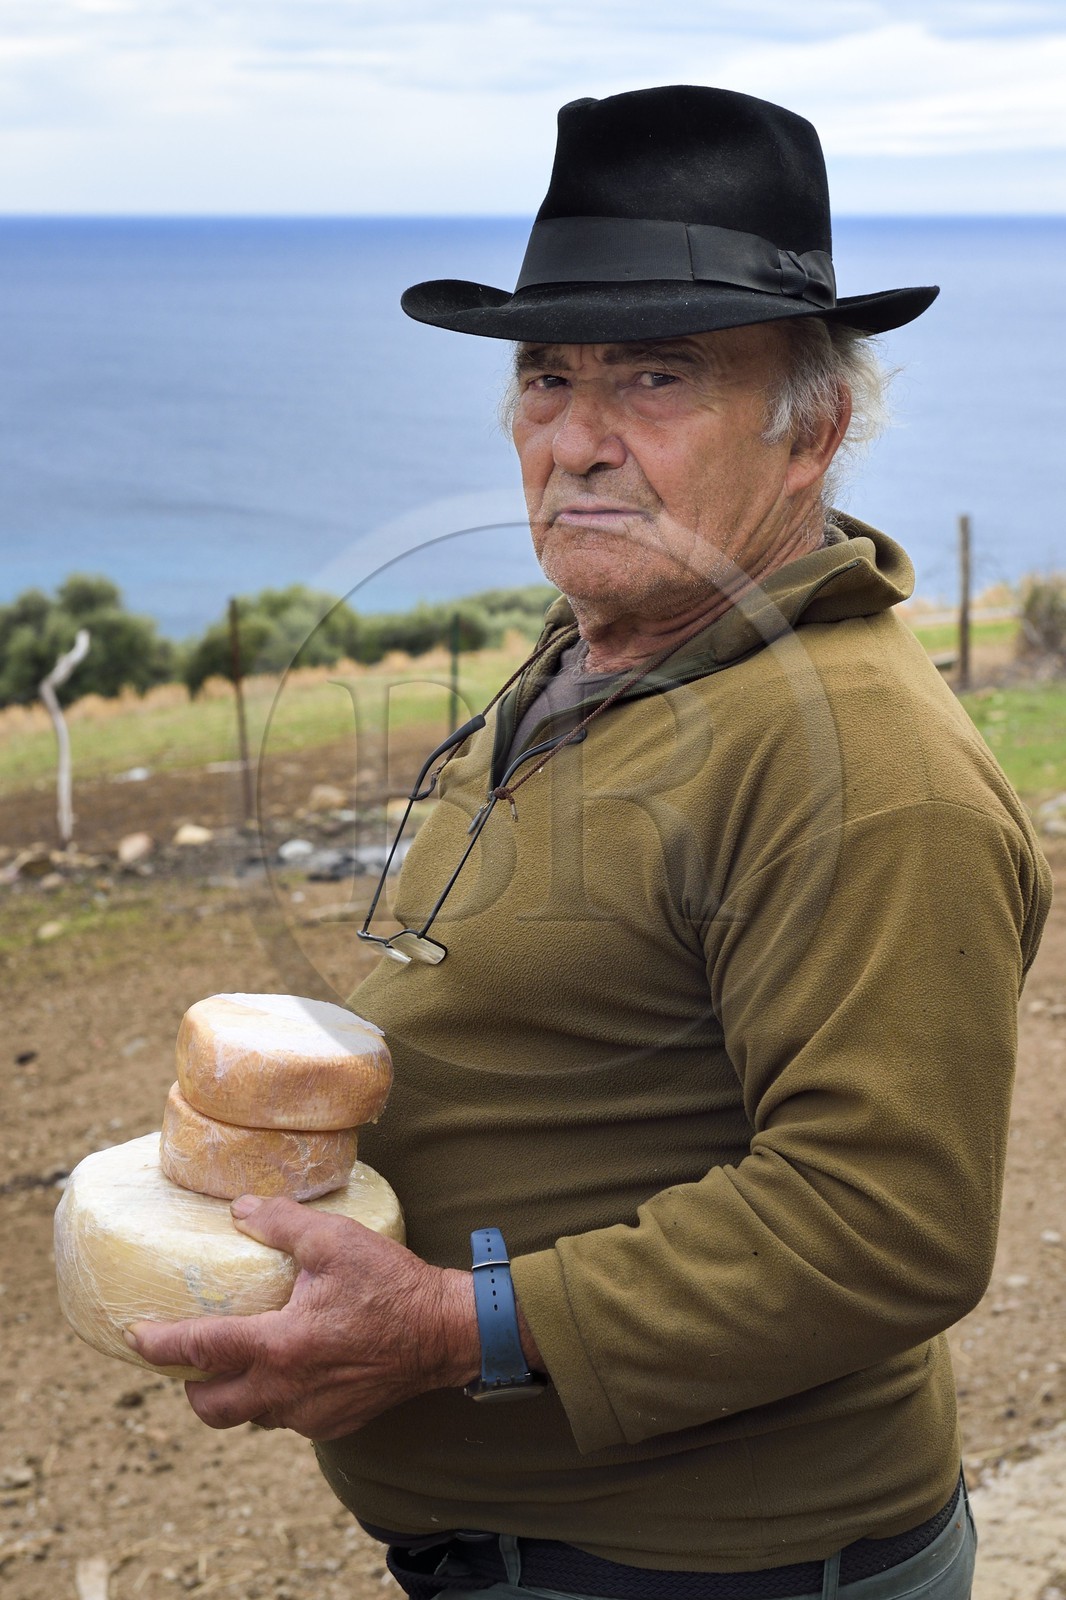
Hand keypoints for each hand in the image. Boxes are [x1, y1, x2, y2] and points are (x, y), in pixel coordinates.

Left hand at [126, 1194, 479, 1440]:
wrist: (444, 1333)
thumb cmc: (391, 1284)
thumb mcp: (334, 1240)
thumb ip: (281, 1224)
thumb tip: (240, 1211)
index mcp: (280, 1346)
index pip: (200, 1349)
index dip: (160, 1343)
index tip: (135, 1335)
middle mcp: (287, 1390)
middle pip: (212, 1407)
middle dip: (191, 1387)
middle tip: (191, 1358)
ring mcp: (311, 1414)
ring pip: (252, 1415)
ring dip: (238, 1392)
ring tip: (243, 1359)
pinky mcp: (334, 1424)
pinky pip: (289, 1417)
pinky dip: (278, 1396)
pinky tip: (293, 1367)